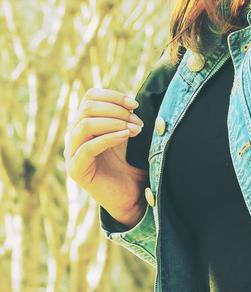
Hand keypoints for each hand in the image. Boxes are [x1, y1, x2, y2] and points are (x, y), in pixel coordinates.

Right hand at [64, 86, 147, 222]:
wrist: (128, 195)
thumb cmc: (127, 162)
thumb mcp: (123, 131)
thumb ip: (122, 114)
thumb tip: (130, 101)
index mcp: (83, 123)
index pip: (89, 97)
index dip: (113, 95)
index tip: (135, 103)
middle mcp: (73, 136)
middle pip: (87, 107)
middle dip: (116, 109)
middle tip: (138, 120)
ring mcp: (71, 153)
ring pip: (85, 124)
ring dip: (114, 122)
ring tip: (135, 129)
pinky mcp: (75, 170)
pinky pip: (87, 148)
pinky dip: (109, 138)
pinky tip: (126, 136)